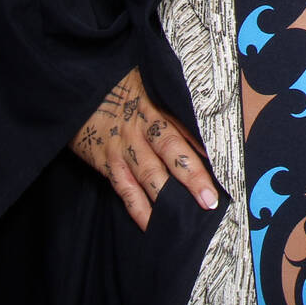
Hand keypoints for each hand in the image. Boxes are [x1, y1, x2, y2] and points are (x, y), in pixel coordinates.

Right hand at [69, 66, 219, 229]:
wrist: (77, 86)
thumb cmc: (119, 82)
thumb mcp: (149, 79)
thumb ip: (175, 94)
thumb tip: (210, 103)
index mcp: (157, 105)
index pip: (187, 125)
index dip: (206, 144)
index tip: (228, 160)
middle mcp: (142, 127)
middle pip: (172, 151)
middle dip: (193, 177)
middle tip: (212, 198)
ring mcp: (123, 147)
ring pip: (149, 175)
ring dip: (169, 199)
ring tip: (189, 217)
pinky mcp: (106, 162)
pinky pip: (124, 190)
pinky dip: (139, 209)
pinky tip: (152, 225)